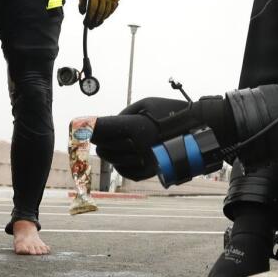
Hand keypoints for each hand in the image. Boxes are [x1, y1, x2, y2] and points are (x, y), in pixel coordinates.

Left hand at [78, 0, 117, 27]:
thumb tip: (82, 12)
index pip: (92, 10)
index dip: (89, 18)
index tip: (85, 23)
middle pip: (100, 13)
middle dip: (95, 21)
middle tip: (91, 26)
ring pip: (107, 12)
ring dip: (101, 19)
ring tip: (97, 24)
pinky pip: (113, 8)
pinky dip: (108, 14)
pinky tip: (104, 17)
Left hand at [90, 96, 227, 180]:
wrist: (199, 130)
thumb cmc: (171, 112)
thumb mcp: (145, 104)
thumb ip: (122, 115)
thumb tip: (107, 126)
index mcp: (133, 127)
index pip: (101, 128)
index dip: (87, 126)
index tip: (78, 124)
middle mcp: (137, 147)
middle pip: (104, 145)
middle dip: (98, 138)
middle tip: (95, 133)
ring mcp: (144, 162)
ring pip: (113, 159)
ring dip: (106, 151)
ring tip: (106, 145)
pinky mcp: (151, 172)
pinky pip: (126, 171)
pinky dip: (120, 164)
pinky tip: (120, 157)